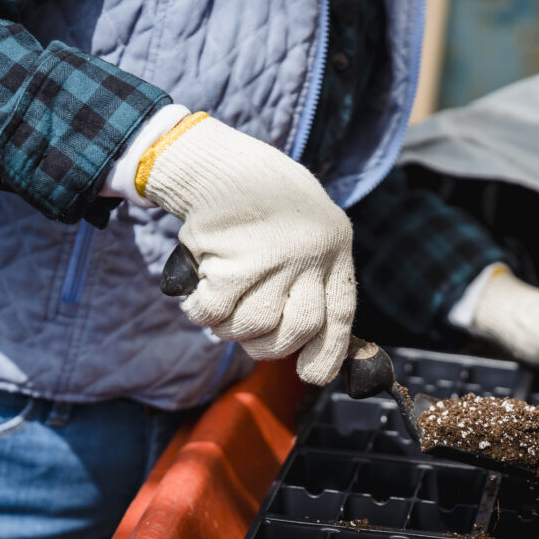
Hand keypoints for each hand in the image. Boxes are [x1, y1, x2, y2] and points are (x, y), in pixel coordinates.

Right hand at [137, 112, 354, 384]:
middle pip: (298, 330)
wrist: (219, 163)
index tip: (310, 375)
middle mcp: (311, 255)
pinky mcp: (234, 261)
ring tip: (221, 307)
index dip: (327, 353)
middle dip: (269, 345)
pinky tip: (199, 296)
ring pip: (255, 326)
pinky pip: (217, 311)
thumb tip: (304, 342)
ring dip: (231, 328)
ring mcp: (274, 259)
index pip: (340, 315)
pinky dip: (202, 312)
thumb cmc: (263, 201)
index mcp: (334, 249)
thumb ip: (312, 276)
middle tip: (249, 332)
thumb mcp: (308, 229)